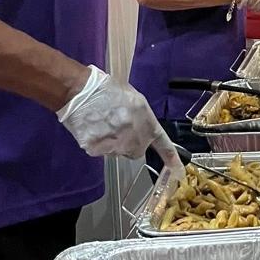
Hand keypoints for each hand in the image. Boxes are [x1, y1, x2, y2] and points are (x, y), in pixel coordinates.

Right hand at [57, 66, 182, 166]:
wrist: (81, 91)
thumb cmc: (108, 89)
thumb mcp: (134, 100)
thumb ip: (141, 118)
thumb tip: (139, 128)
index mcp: (147, 123)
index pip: (163, 144)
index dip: (171, 158)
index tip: (178, 170)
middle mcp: (134, 140)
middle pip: (136, 151)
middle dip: (129, 143)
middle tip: (117, 126)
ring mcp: (115, 147)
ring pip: (117, 151)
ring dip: (112, 142)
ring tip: (102, 123)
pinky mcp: (97, 151)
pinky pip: (100, 150)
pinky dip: (97, 142)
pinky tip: (92, 127)